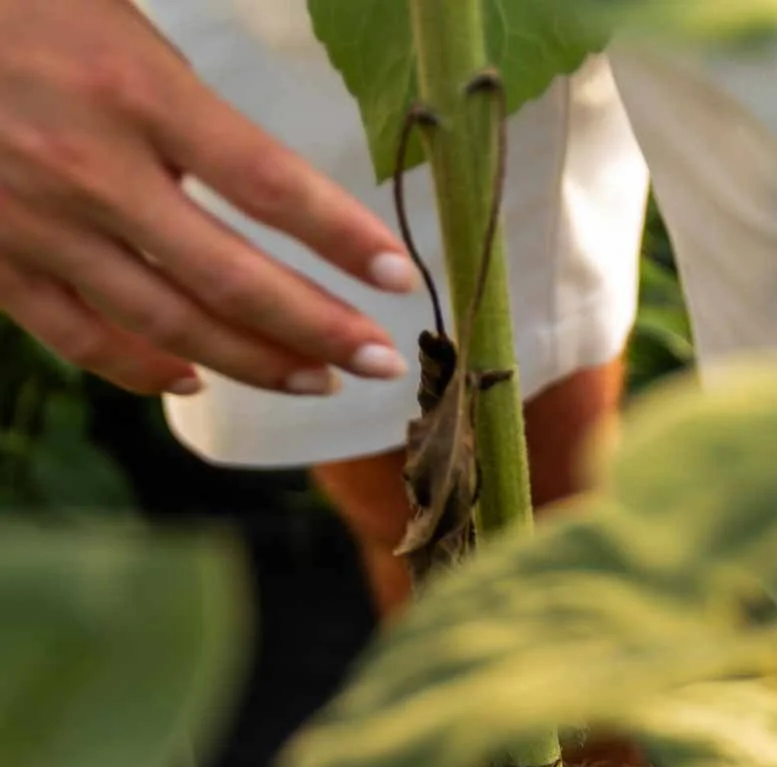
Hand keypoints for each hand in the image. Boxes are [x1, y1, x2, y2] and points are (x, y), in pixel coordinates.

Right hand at [0, 0, 416, 394]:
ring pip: (169, 326)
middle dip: (318, 328)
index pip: (268, 183)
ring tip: (316, 378)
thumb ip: (187, 84)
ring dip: (253, 362)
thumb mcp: (111, 7)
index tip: (398, 278)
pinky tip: (190, 379)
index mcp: (133, 86)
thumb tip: (269, 160)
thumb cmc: (16, 2)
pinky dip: (143, 370)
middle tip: (380, 363)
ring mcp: (40, 226)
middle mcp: (93, 170)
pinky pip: (83, 339)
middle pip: (232, 278)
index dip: (341, 238)